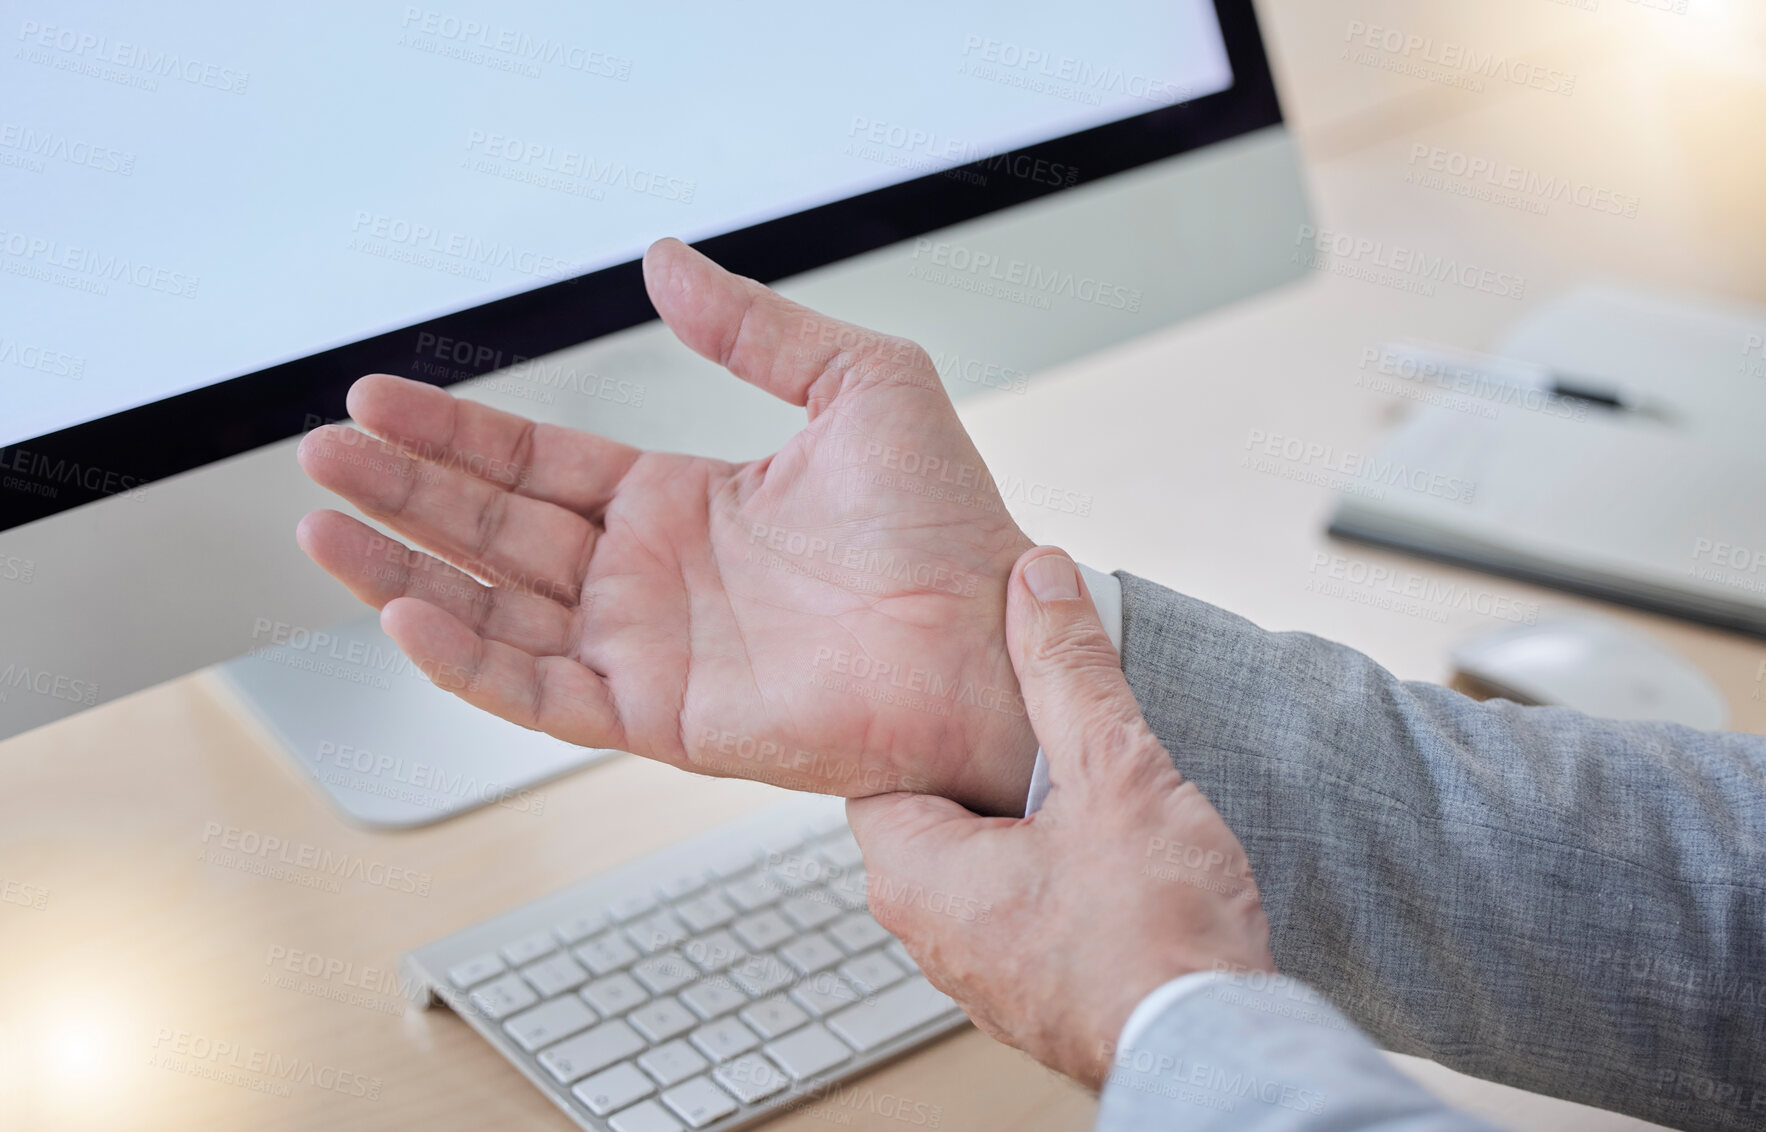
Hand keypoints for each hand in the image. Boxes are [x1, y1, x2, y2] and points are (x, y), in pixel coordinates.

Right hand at [295, 239, 1038, 814]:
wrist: (992, 633)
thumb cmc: (948, 523)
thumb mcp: (856, 384)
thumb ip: (752, 327)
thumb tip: (665, 260)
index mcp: (682, 503)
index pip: (539, 466)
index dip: (457, 436)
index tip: (379, 397)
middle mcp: (651, 580)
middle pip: (495, 533)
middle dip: (405, 493)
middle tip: (323, 454)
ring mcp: (650, 652)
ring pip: (496, 612)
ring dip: (405, 573)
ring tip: (324, 529)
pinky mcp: (662, 721)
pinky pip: (543, 694)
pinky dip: (471, 661)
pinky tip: (406, 615)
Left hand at [846, 546, 1274, 1088]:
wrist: (1214, 1050)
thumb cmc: (1156, 938)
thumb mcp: (1113, 770)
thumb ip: (1070, 669)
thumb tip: (1039, 582)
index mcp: (914, 875)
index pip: (882, 762)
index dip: (933, 715)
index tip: (977, 682)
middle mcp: (929, 931)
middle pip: (937, 807)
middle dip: (990, 764)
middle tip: (1045, 727)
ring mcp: (977, 969)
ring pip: (982, 858)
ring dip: (1027, 820)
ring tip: (1087, 787)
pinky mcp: (1031, 991)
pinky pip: (1020, 905)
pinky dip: (1054, 870)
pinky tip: (1111, 853)